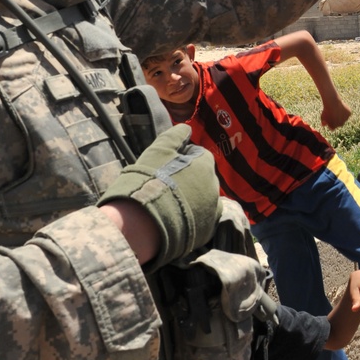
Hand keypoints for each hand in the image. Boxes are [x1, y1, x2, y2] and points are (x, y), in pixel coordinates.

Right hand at [96, 124, 219, 268]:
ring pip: (202, 199)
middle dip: (187, 179)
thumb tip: (186, 128)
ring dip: (190, 199)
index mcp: (206, 164)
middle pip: (201, 177)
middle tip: (165, 186)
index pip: (197, 154)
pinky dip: (190, 218)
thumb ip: (175, 136)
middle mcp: (215, 185)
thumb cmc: (151, 180)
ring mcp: (212, 210)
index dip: (179, 159)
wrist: (145, 221)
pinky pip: (200, 220)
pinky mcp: (207, 231)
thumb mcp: (159, 149)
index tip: (164, 167)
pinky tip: (173, 219)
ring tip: (168, 204)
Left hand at [321, 97, 351, 129]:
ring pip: (344, 117)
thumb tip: (323, 125)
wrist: (333, 104)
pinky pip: (347, 112)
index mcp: (333, 127)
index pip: (332, 127)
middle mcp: (340, 125)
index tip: (329, 118)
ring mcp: (345, 119)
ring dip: (342, 115)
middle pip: (339, 123)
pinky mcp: (349, 114)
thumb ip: (323, 122)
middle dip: (337, 120)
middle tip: (334, 113)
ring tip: (337, 108)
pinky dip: (345, 110)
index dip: (331, 123)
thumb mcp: (322, 117)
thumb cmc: (326, 110)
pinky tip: (342, 106)